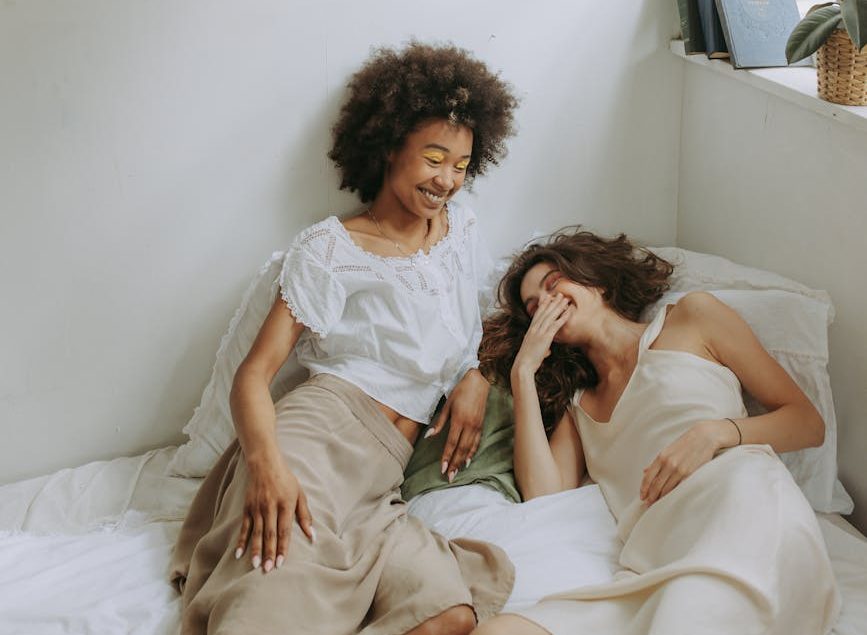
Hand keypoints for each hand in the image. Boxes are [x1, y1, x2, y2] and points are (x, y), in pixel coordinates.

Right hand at [235, 457, 314, 572]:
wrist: (265, 464)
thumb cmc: (286, 481)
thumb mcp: (300, 495)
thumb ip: (305, 516)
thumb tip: (313, 536)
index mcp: (285, 505)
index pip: (284, 530)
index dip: (282, 547)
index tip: (281, 562)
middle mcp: (270, 507)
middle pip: (270, 534)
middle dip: (269, 552)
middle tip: (268, 569)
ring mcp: (257, 508)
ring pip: (256, 532)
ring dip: (256, 549)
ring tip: (255, 565)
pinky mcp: (247, 508)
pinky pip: (244, 527)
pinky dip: (241, 540)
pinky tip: (238, 554)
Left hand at [428, 368, 489, 482]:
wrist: (479, 382)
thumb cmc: (461, 391)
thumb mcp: (447, 405)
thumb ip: (439, 422)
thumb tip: (429, 436)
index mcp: (459, 420)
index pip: (451, 443)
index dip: (447, 457)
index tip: (442, 468)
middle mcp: (469, 426)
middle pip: (461, 449)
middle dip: (455, 464)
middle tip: (449, 477)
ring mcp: (477, 426)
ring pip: (469, 448)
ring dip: (463, 461)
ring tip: (457, 473)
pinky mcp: (481, 425)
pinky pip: (477, 442)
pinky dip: (472, 453)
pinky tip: (468, 460)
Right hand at [512, 294, 571, 375]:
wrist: (523, 366)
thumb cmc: (527, 362)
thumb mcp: (533, 352)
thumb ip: (541, 349)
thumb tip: (547, 351)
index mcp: (530, 331)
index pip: (537, 314)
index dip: (543, 305)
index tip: (547, 297)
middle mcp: (534, 328)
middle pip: (545, 312)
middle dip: (552, 302)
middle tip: (559, 294)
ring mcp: (539, 332)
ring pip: (551, 315)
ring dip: (559, 306)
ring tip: (565, 299)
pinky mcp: (545, 337)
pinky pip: (556, 324)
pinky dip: (563, 317)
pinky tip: (569, 312)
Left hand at [640, 419, 733, 504]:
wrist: (704, 437)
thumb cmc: (685, 444)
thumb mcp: (667, 450)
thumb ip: (656, 463)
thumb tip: (644, 471)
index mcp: (661, 457)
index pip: (648, 477)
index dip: (644, 489)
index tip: (642, 497)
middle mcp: (669, 464)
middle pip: (656, 485)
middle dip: (651, 497)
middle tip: (648, 505)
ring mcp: (680, 470)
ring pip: (667, 489)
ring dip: (661, 498)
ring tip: (657, 505)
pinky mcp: (690, 474)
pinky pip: (679, 488)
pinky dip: (673, 495)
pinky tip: (670, 500)